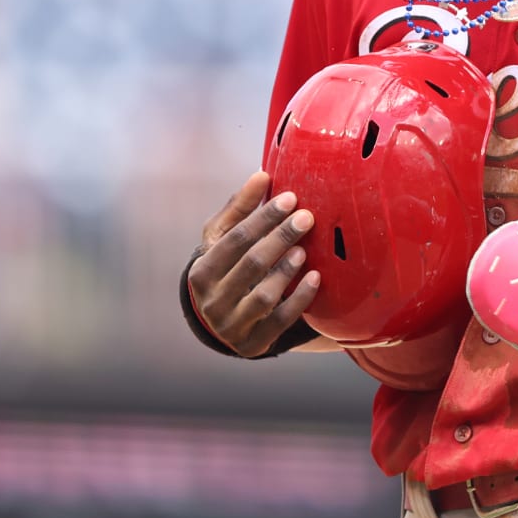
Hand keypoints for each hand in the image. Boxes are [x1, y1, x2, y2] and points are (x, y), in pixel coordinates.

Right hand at [186, 172, 319, 357]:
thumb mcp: (222, 239)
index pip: (235, 239)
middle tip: (307, 217)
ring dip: (286, 270)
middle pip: (251, 264)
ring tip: (304, 249)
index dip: (264, 217)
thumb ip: (239, 208)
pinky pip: (280, 321)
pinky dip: (299, 299)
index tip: (290, 198)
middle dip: (280, 237)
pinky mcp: (253, 344)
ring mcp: (232, 326)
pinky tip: (315, 278)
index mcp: (202, 271)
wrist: (221, 321)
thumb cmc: (225, 268)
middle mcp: (212, 301)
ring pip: (264, 296)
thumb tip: (262, 174)